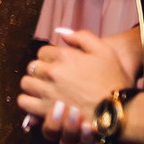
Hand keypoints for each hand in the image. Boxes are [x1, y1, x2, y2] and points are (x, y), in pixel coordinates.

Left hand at [18, 28, 131, 143]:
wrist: (119, 109)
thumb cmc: (115, 80)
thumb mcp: (104, 50)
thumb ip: (81, 37)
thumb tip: (61, 33)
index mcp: (64, 56)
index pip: (43, 52)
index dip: (50, 58)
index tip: (58, 66)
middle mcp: (53, 72)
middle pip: (32, 67)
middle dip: (40, 71)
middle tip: (51, 79)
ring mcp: (47, 91)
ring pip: (26, 84)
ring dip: (33, 86)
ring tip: (43, 91)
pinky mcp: (46, 110)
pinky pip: (25, 103)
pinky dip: (29, 102)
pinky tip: (39, 104)